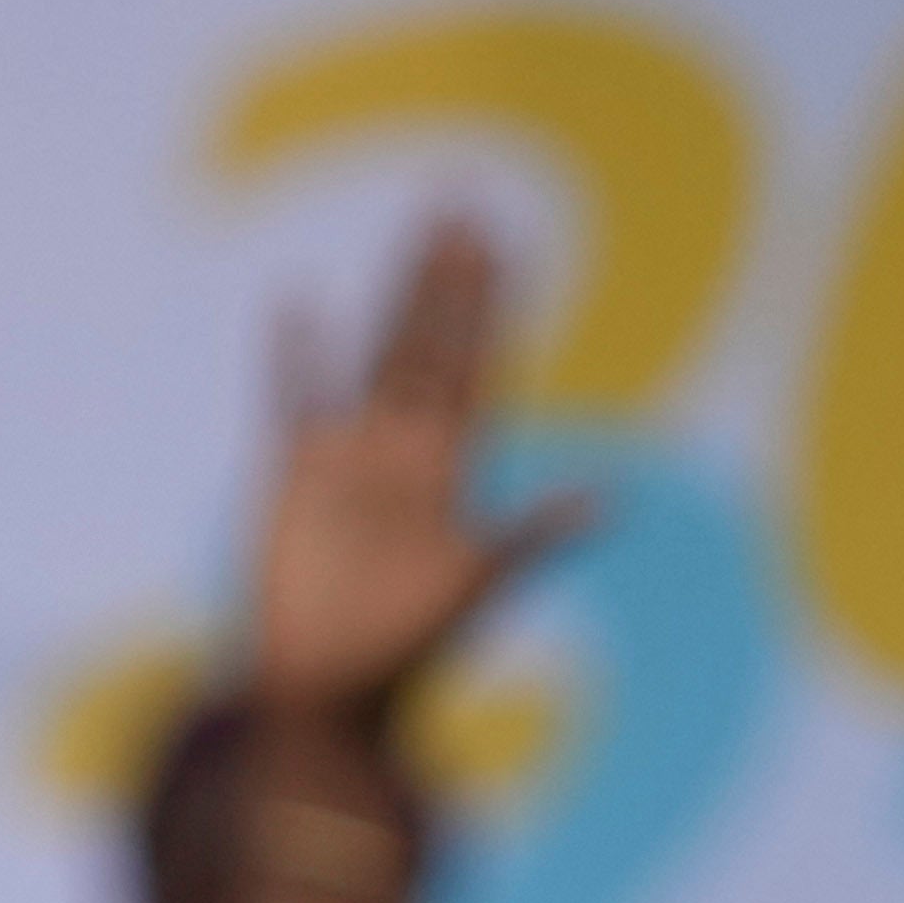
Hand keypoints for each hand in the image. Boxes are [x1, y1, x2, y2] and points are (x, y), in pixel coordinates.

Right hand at [245, 213, 592, 735]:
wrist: (328, 696)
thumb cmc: (405, 654)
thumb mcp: (478, 586)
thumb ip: (531, 536)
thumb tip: (606, 503)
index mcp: (452, 471)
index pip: (478, 370)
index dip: (492, 309)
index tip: (506, 247)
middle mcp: (406, 452)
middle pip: (432, 346)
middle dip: (449, 281)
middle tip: (463, 207)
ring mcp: (351, 457)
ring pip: (380, 356)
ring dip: (399, 295)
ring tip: (419, 233)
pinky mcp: (296, 474)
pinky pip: (297, 399)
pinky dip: (297, 355)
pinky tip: (298, 302)